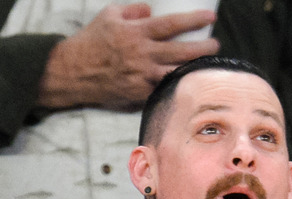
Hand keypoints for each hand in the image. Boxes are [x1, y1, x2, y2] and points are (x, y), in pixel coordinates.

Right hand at [37, 3, 219, 109]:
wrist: (72, 73)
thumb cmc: (91, 42)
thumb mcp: (108, 17)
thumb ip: (133, 11)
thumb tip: (151, 9)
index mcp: (136, 33)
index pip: (171, 24)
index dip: (194, 20)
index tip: (210, 18)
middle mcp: (142, 55)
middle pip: (182, 51)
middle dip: (204, 47)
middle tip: (216, 45)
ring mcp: (143, 77)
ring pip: (178, 73)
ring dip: (196, 69)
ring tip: (209, 65)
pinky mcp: (141, 94)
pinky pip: (166, 89)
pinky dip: (180, 85)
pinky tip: (192, 82)